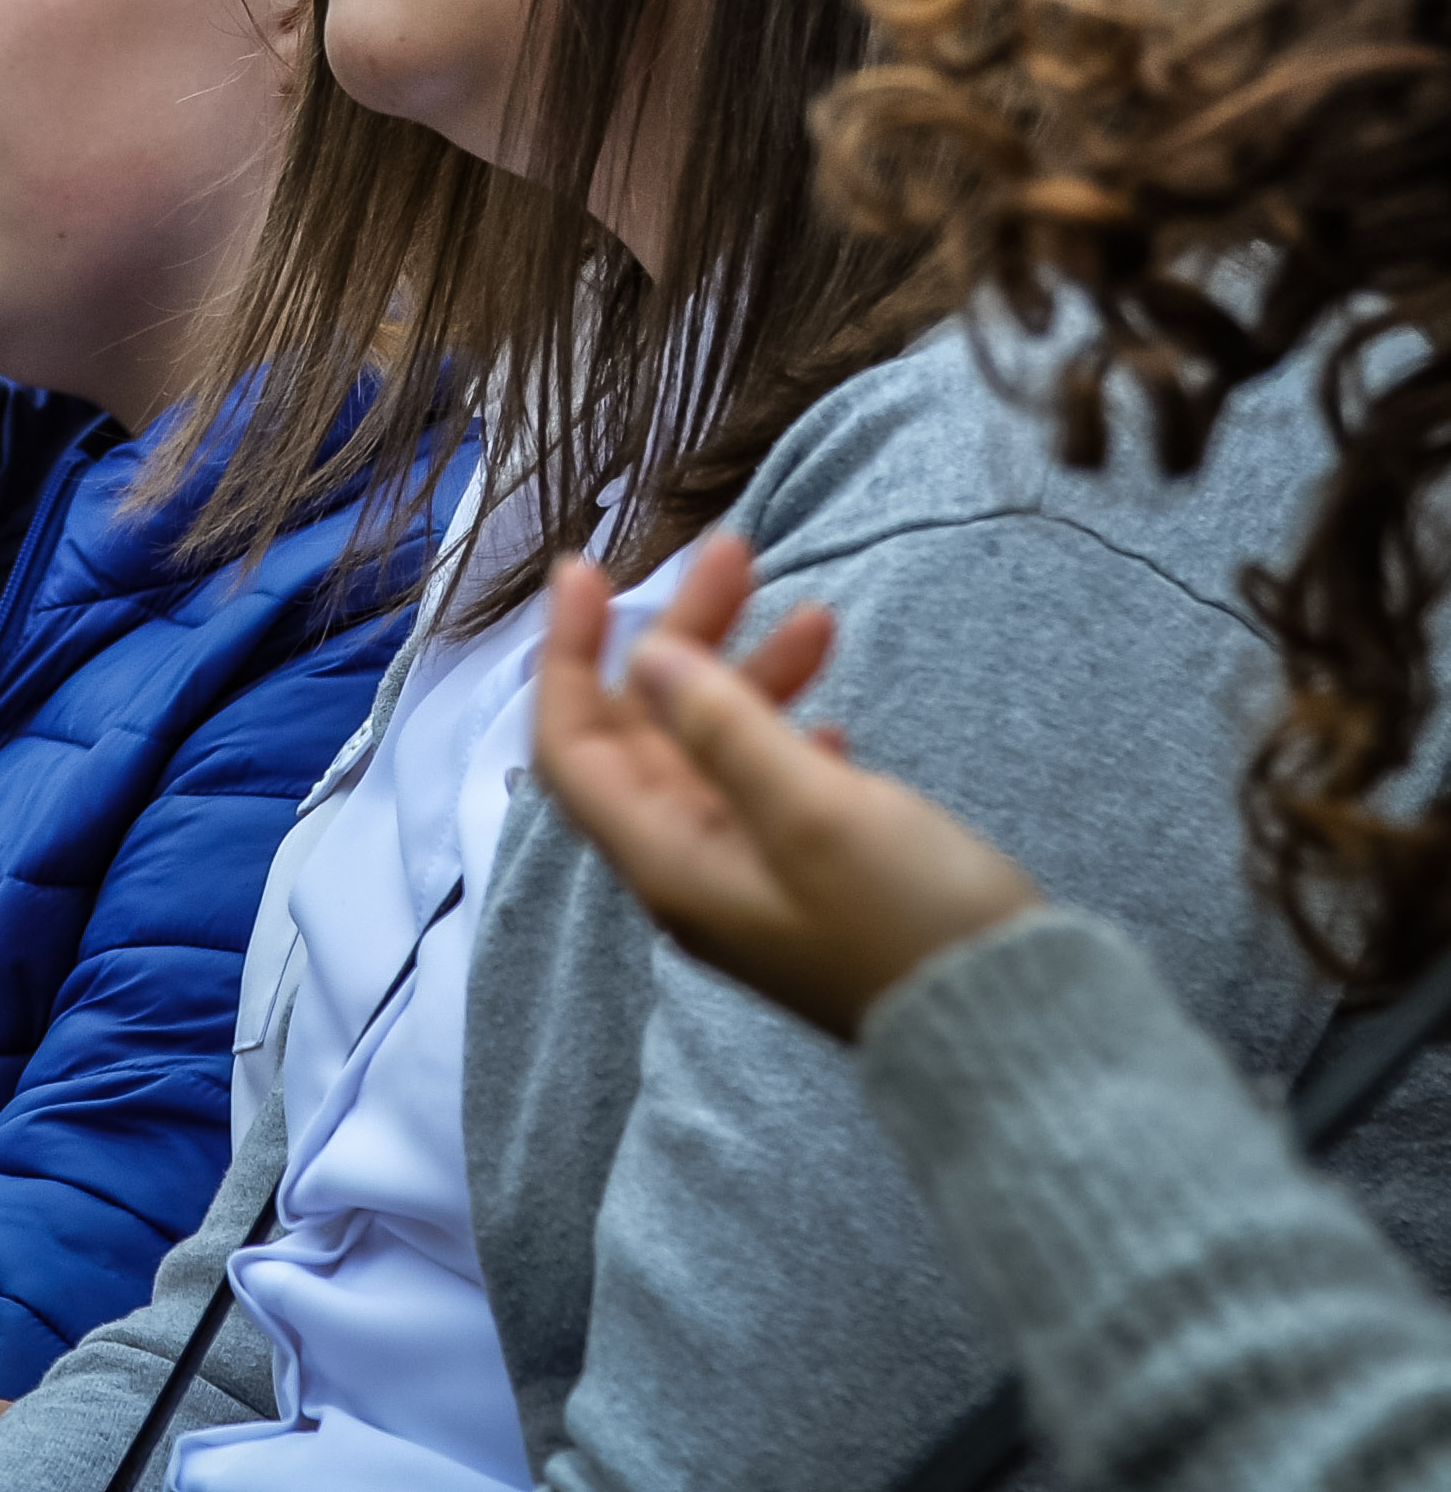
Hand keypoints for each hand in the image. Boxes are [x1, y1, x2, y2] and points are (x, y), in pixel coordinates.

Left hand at [529, 533, 1042, 1038]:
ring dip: (751, 680)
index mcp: (667, 860)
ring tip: (822, 618)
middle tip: (738, 555)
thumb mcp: (814, 810)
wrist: (1019, 1031)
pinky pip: (769, 792)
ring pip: (715, 755)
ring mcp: (751, 882)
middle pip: (646, 736)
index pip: (573, 746)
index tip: (584, 571)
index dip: (567, 655)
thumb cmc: (911, 922)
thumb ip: (723, 728)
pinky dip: (788, 738)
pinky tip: (834, 720)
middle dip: (681, 642)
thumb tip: (647, 659)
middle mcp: (691, 871)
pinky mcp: (810, 887)